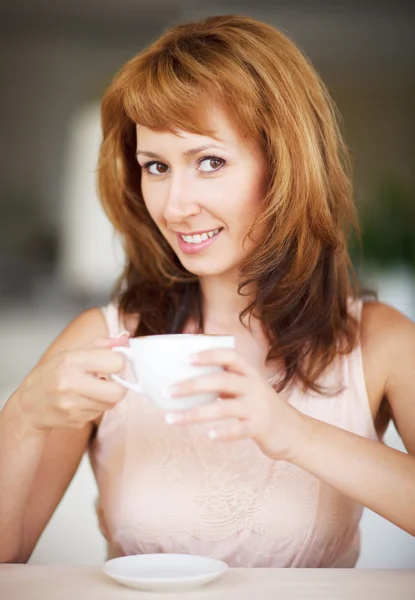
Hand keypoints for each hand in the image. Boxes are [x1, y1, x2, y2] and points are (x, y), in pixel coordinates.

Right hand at [16, 334, 129, 431]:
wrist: (28, 405)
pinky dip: (95, 408)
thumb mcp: (72, 353)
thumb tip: (126, 339)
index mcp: (72, 361)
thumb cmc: (52, 375)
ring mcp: (72, 405)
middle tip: (111, 382)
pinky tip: (81, 401)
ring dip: (106, 398)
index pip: (116, 362)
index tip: (115, 364)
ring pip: (110, 404)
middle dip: (119, 387)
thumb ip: (101, 345)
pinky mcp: (74, 421)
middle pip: (118, 392)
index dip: (120, 363)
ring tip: (91, 390)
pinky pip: (98, 414)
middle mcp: (71, 383)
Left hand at [164, 348, 308, 460]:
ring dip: (195, 414)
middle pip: (221, 379)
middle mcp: (254, 386)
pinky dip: (223, 432)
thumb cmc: (262, 408)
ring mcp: (258, 407)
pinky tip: (207, 435)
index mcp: (249, 374)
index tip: (186, 358)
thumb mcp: (247, 389)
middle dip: (192, 384)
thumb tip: (189, 379)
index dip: (209, 355)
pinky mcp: (260, 428)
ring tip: (172, 419)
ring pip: (224, 408)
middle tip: (169, 391)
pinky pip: (239, 430)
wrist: (295, 432)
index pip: (229, 356)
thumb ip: (225, 382)